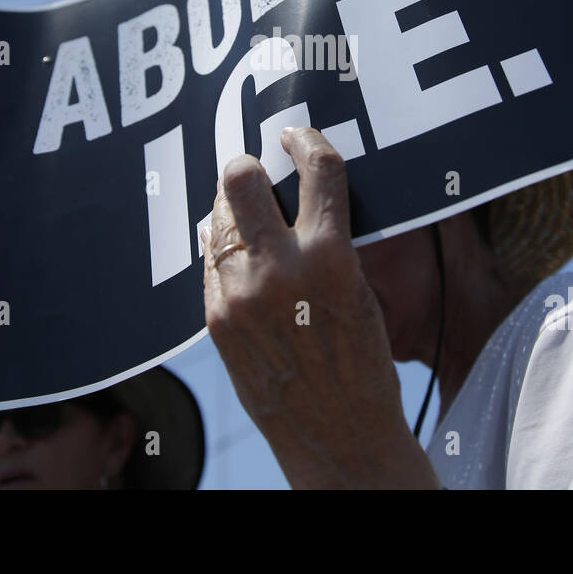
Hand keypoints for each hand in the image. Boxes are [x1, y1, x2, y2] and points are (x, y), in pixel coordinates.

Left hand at [201, 126, 439, 488]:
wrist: (341, 438)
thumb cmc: (362, 362)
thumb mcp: (359, 289)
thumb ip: (325, 239)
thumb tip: (287, 191)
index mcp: (331, 257)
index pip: (317, 167)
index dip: (306, 139)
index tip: (297, 135)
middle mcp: (279, 271)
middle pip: (239, 178)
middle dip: (248, 166)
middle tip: (257, 170)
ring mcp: (239, 296)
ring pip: (217, 219)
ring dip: (233, 212)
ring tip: (251, 220)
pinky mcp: (216, 321)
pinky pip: (210, 261)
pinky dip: (224, 251)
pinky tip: (240, 259)